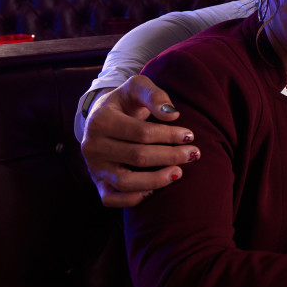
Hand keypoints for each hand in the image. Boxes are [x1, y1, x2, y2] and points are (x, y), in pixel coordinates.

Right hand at [79, 76, 199, 207]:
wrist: (102, 117)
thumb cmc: (126, 101)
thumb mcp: (137, 87)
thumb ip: (154, 95)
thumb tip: (172, 115)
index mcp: (100, 121)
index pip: (141, 133)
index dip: (169, 136)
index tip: (190, 135)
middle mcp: (92, 146)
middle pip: (137, 157)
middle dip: (170, 156)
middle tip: (193, 153)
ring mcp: (93, 167)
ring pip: (125, 182)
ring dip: (156, 180)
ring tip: (179, 173)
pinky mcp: (97, 182)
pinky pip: (111, 199)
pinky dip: (133, 199)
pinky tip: (155, 190)